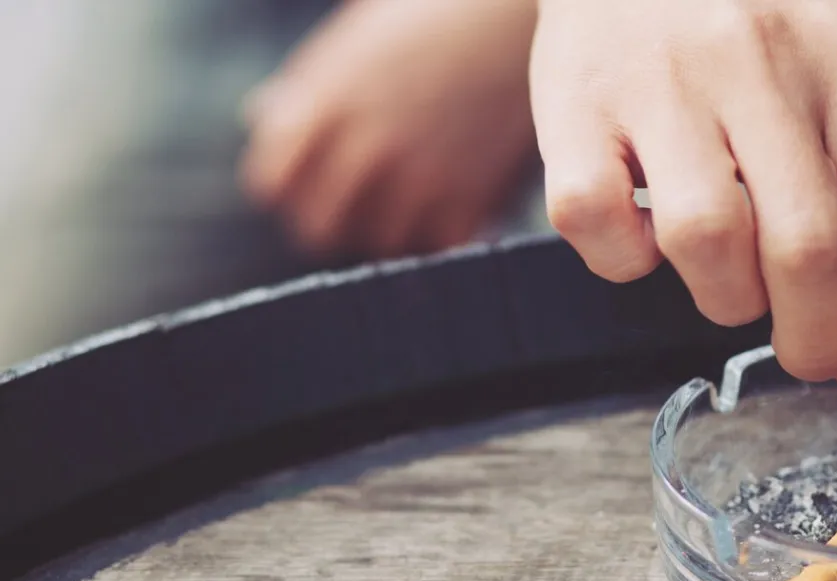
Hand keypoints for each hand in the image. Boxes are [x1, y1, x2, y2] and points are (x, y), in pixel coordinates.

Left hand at [240, 0, 537, 257]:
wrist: (521, 13)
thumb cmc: (439, 10)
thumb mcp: (361, 35)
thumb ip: (310, 83)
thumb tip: (261, 115)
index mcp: (325, 101)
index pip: (272, 184)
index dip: (290, 187)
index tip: (313, 182)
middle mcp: (363, 146)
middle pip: (319, 227)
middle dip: (336, 218)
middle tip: (364, 206)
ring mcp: (417, 177)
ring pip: (381, 243)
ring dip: (395, 228)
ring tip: (418, 203)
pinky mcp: (470, 198)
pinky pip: (440, 246)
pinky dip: (449, 231)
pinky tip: (461, 205)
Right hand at [530, 0, 836, 419]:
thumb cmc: (746, 17)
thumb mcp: (833, 61)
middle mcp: (758, 60)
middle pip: (810, 251)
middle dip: (816, 342)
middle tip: (808, 357)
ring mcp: (660, 79)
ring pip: (708, 244)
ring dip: (724, 298)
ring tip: (726, 275)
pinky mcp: (573, 102)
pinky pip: (601, 228)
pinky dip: (624, 261)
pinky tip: (643, 233)